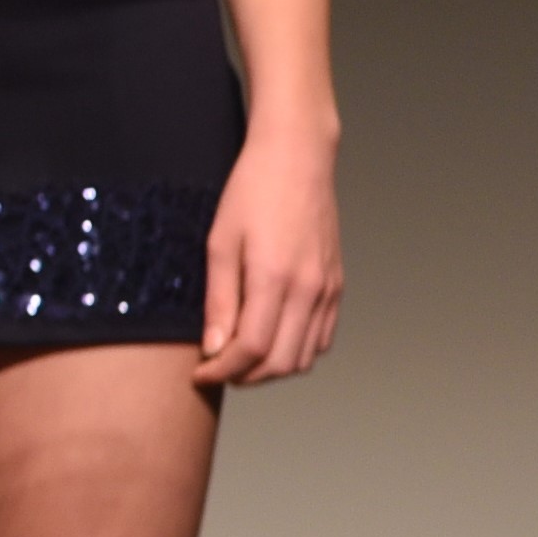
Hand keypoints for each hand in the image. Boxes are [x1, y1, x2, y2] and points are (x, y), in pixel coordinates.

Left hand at [191, 118, 341, 386]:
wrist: (297, 159)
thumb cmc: (251, 193)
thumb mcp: (219, 243)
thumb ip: (219, 300)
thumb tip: (214, 348)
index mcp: (276, 278)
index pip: (252, 350)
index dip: (223, 371)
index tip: (200, 373)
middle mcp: (310, 290)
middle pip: (281, 362)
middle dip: (245, 377)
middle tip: (216, 369)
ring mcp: (329, 289)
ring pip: (306, 357)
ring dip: (272, 368)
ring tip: (239, 358)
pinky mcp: (337, 285)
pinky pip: (322, 337)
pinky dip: (297, 351)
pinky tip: (270, 340)